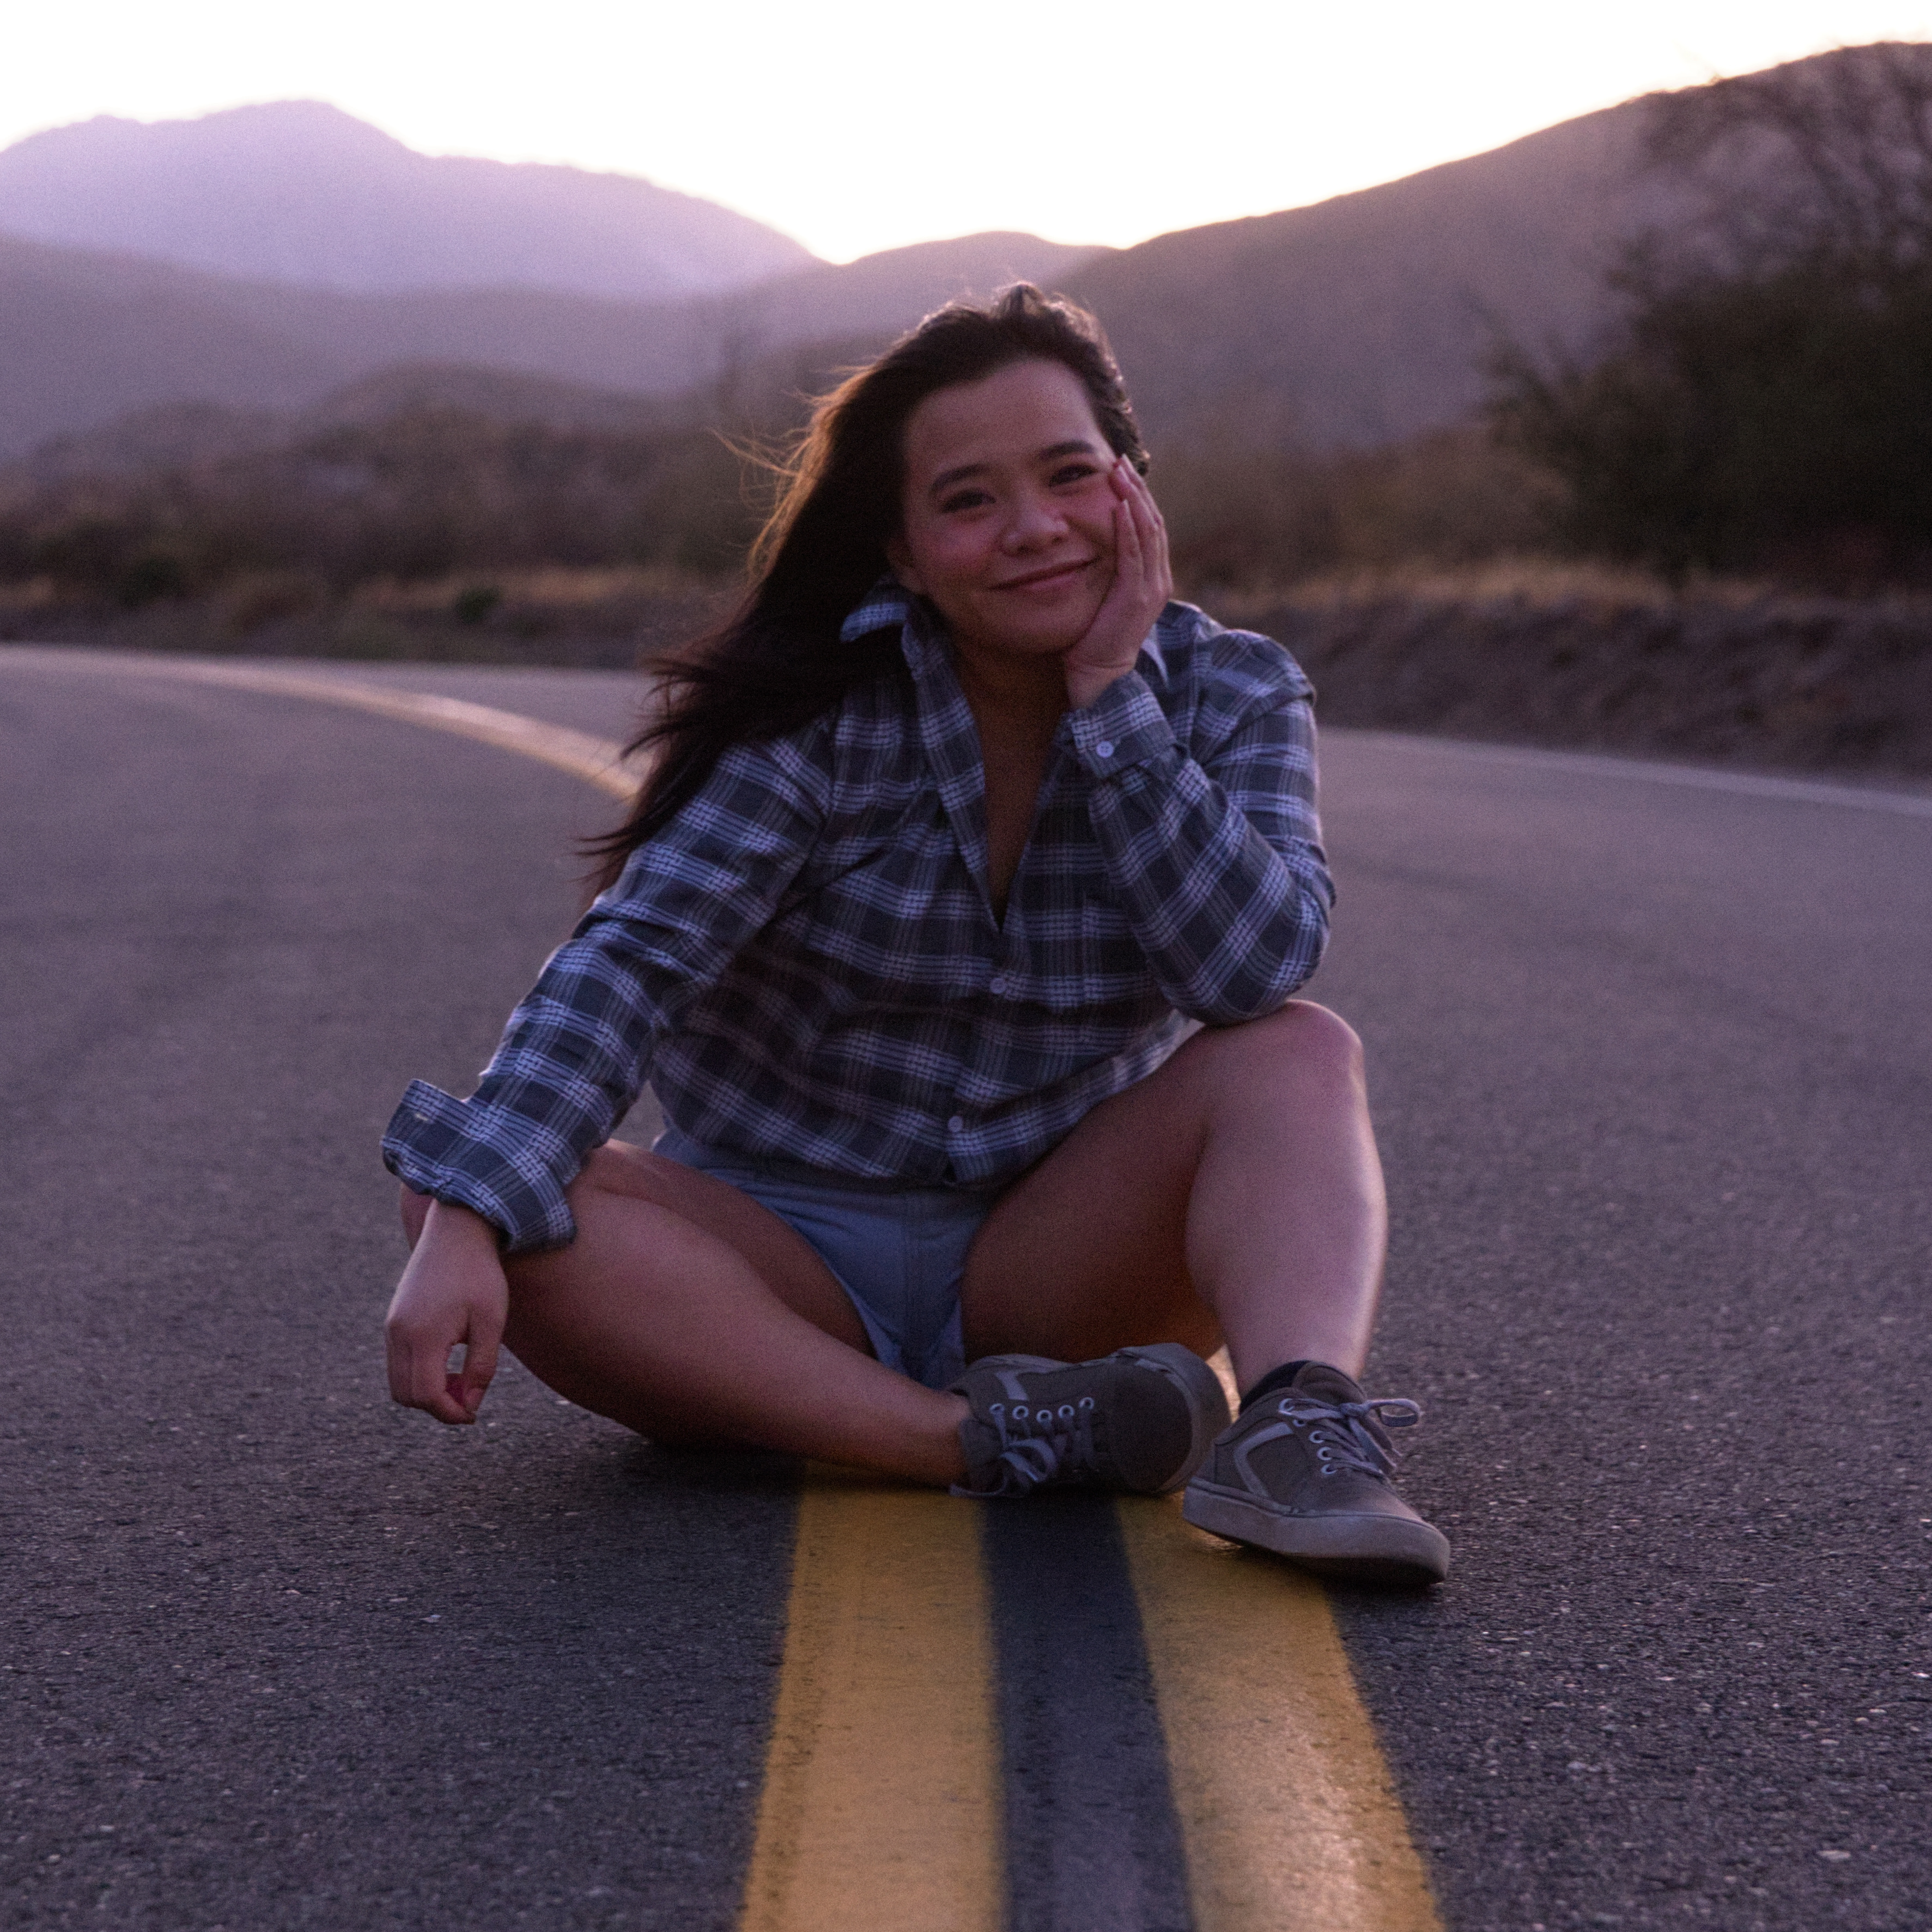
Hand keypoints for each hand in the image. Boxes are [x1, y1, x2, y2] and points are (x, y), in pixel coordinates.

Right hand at [385, 1200, 507, 1423]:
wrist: (456, 1231)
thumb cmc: (480, 1275)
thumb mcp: (491, 1322)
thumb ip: (481, 1367)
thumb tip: (469, 1406)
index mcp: (423, 1335)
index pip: (427, 1395)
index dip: (450, 1412)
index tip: (473, 1414)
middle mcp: (399, 1334)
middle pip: (406, 1395)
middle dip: (437, 1406)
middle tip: (469, 1395)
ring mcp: (392, 1327)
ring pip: (398, 1383)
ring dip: (426, 1392)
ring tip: (460, 1377)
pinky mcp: (393, 1321)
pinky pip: (397, 1363)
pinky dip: (418, 1374)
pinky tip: (448, 1360)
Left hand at [1063, 457, 1172, 710]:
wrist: (1100, 674)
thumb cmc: (1095, 636)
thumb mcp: (1104, 594)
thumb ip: (1106, 569)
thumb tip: (1090, 541)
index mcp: (1152, 575)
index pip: (1149, 525)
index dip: (1137, 495)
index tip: (1120, 470)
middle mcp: (1158, 578)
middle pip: (1152, 520)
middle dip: (1136, 488)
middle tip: (1119, 460)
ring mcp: (1151, 587)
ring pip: (1148, 532)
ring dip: (1133, 499)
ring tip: (1119, 473)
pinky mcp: (1137, 598)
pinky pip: (1135, 555)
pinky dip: (1128, 529)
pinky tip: (1119, 507)